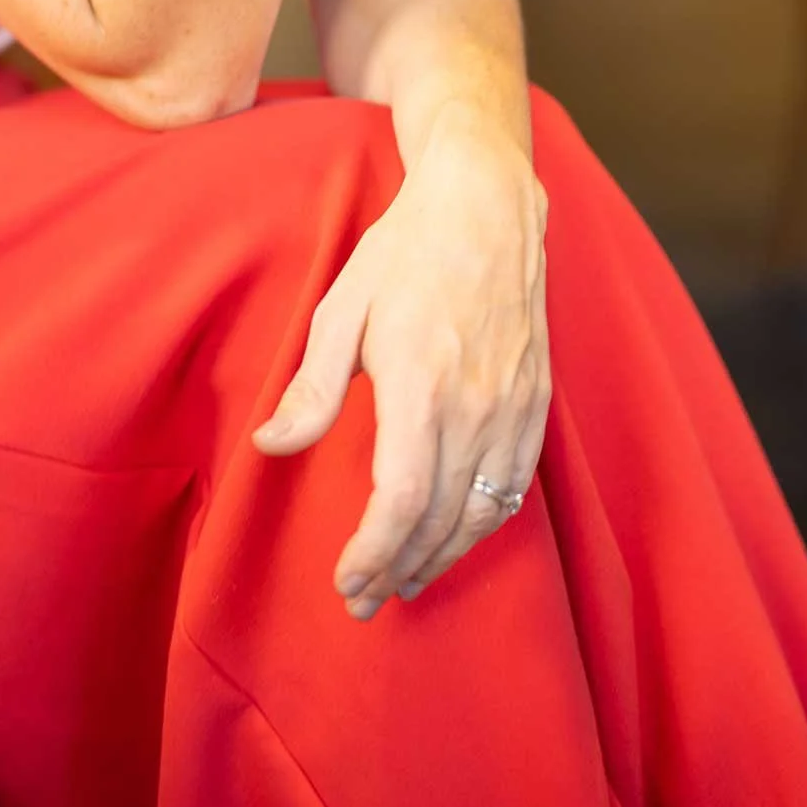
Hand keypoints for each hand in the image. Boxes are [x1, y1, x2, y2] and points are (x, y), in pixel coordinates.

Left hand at [250, 114, 550, 613]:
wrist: (485, 206)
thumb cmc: (404, 254)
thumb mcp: (342, 309)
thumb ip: (311, 388)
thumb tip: (270, 446)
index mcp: (421, 383)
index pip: (404, 498)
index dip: (374, 551)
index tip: (347, 582)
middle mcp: (475, 404)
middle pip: (441, 520)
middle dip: (398, 569)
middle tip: (362, 600)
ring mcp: (514, 405)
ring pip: (483, 512)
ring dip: (442, 557)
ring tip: (403, 580)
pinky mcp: (536, 401)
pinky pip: (515, 485)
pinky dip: (484, 523)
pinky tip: (456, 535)